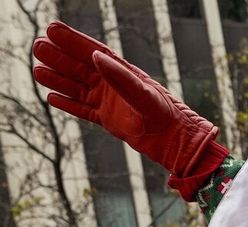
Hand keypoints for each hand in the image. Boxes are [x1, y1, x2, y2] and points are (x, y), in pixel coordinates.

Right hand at [32, 21, 227, 198]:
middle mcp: (113, 84)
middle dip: (59, 56)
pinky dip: (67, 104)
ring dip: (57, 79)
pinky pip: (82, 109)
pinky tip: (51, 97)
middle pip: (79, 67)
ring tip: (37, 69)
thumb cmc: (164, 114)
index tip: (51, 28)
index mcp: (123, 72)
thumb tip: (95, 56)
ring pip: (76, 88)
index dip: (72, 40)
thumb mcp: (143, 93)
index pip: (92, 52)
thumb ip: (120, 76)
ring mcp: (109, 101)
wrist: (174, 140)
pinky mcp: (107, 119)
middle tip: (37, 45)